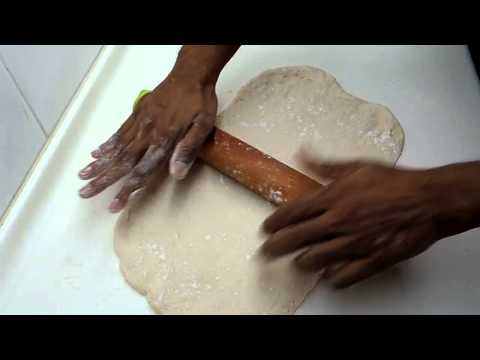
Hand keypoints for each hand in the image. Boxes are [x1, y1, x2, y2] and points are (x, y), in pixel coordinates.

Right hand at [78, 71, 216, 212]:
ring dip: (99, 163)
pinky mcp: (138, 114)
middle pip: (121, 162)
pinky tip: (97, 152)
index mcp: (162, 141)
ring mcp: (140, 123)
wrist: (190, 74)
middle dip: (102, 180)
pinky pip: (119, 132)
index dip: (127, 190)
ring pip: (116, 148)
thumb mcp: (203, 126)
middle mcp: (146, 134)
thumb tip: (176, 174)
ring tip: (82, 175)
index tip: (113, 206)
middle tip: (83, 193)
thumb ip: (188, 149)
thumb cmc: (199, 102)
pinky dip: (107, 144)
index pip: (142, 172)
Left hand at [262, 154, 479, 288]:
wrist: (428, 200)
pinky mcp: (370, 260)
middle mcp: (337, 222)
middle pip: (294, 239)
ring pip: (312, 261)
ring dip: (301, 262)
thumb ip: (325, 164)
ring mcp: (352, 243)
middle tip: (267, 250)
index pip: (292, 213)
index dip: (274, 222)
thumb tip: (302, 153)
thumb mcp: (357, 166)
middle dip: (275, 246)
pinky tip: (328, 274)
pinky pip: (342, 277)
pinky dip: (331, 277)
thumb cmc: (395, 182)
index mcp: (332, 197)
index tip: (266, 228)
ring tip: (297, 261)